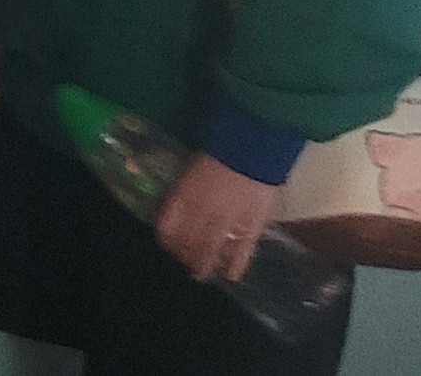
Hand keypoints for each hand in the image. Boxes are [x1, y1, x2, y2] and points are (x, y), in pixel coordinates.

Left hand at [155, 154, 283, 283]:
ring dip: (204, 265)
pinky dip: (234, 265)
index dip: (167, 239)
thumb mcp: (193, 165)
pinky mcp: (253, 225)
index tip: (167, 245)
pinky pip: (241, 251)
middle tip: (184, 265)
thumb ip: (186, 188)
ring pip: (211, 250)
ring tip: (201, 275)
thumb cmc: (221, 148)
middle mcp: (202, 212)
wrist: (254, 146)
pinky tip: (230, 275)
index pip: (168, 226)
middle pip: (188, 243)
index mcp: (184, 195)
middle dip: (184, 256)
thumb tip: (180, 204)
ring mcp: (228, 221)